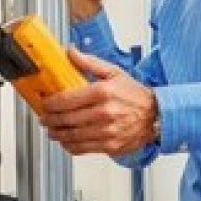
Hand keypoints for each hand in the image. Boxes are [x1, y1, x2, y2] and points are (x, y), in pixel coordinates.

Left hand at [43, 50, 159, 155]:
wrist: (157, 115)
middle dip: (50, 120)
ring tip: (51, 130)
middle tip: (44, 118)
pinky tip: (65, 141)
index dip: (50, 103)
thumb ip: (89, 63)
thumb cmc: (135, 95)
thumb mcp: (114, 73)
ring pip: (72, 136)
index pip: (66, 100)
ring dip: (57, 134)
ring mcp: (107, 131)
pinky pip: (83, 148)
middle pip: (66, 119)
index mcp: (103, 92)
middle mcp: (104, 113)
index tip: (45, 104)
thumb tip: (71, 52)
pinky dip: (70, 146)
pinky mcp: (110, 145)